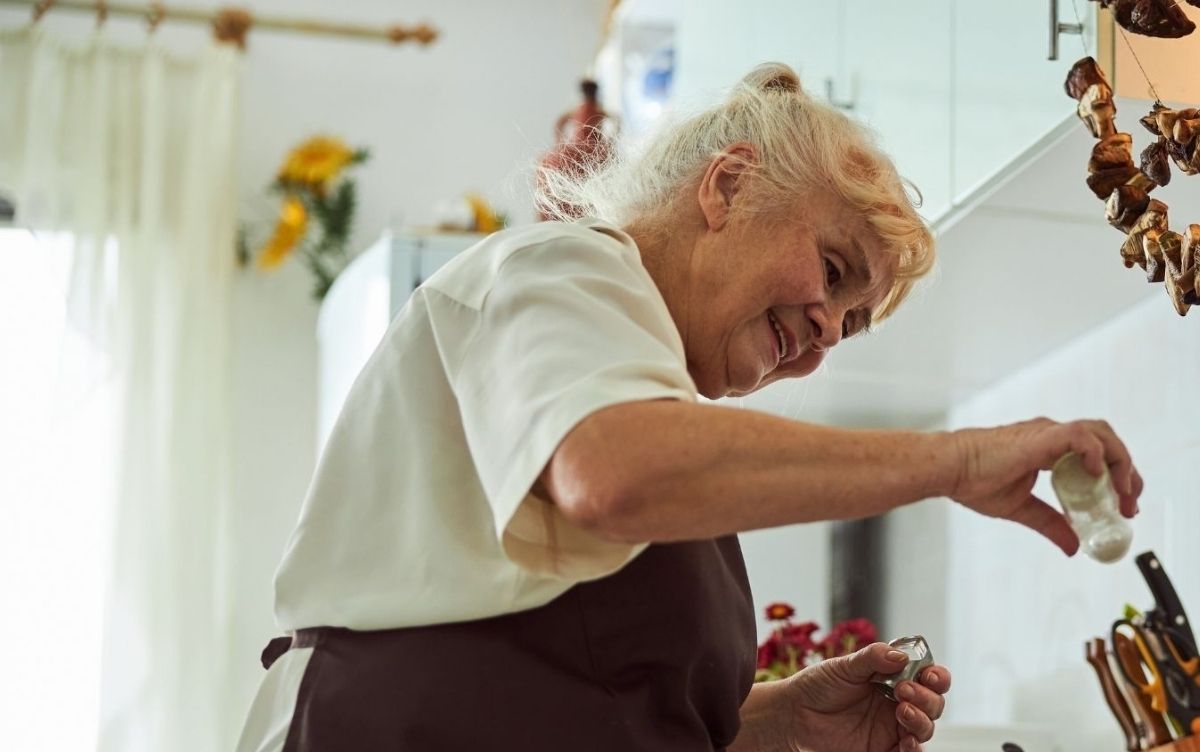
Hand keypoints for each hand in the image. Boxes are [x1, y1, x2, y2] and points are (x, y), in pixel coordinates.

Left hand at [782, 642, 949, 751]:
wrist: (792, 715)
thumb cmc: (817, 687)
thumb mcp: (843, 666)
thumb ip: (872, 659)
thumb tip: (901, 656)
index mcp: (892, 679)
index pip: (927, 677)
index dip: (936, 676)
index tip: (929, 674)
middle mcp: (897, 704)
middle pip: (932, 703)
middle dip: (927, 697)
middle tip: (905, 690)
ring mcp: (891, 728)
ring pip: (925, 727)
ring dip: (922, 719)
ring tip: (902, 710)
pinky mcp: (882, 750)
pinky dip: (914, 748)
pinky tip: (906, 739)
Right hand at [947, 417, 1142, 554]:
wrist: (948, 469)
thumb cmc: (972, 481)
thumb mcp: (1021, 509)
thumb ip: (1050, 523)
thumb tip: (1072, 547)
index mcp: (1048, 449)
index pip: (1097, 455)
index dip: (1116, 479)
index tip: (1122, 507)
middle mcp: (1052, 435)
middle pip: (1108, 442)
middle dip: (1126, 472)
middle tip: (1129, 504)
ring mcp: (1048, 433)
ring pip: (1101, 434)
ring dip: (1119, 463)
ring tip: (1120, 492)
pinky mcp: (1040, 437)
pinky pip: (1079, 436)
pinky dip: (1096, 452)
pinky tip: (1096, 473)